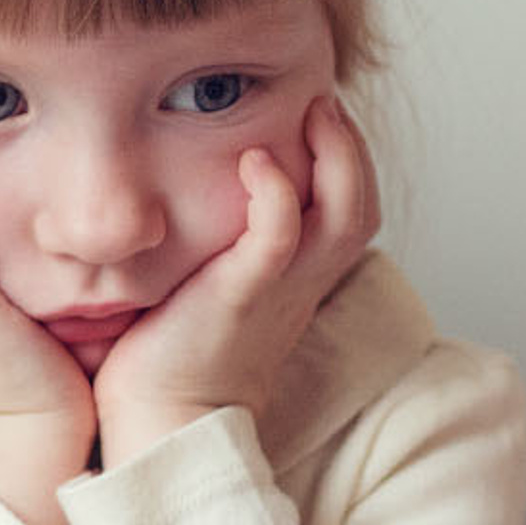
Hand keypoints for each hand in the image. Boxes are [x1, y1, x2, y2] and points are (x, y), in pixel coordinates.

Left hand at [93, 97, 376, 462]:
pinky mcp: (243, 294)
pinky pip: (280, 237)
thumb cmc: (174, 357)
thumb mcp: (210, 289)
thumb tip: (185, 196)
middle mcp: (301, 282)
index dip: (346, 162)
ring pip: (344, 214)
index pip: (349, 211)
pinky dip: (276, 194)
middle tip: (324, 101)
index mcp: (297, 280)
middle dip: (351, 147)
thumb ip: (220, 247)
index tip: (318, 117)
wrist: (164, 423)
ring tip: (313, 111)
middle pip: (361, 206)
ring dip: (337, 156)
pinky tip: (256, 160)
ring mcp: (278, 288)